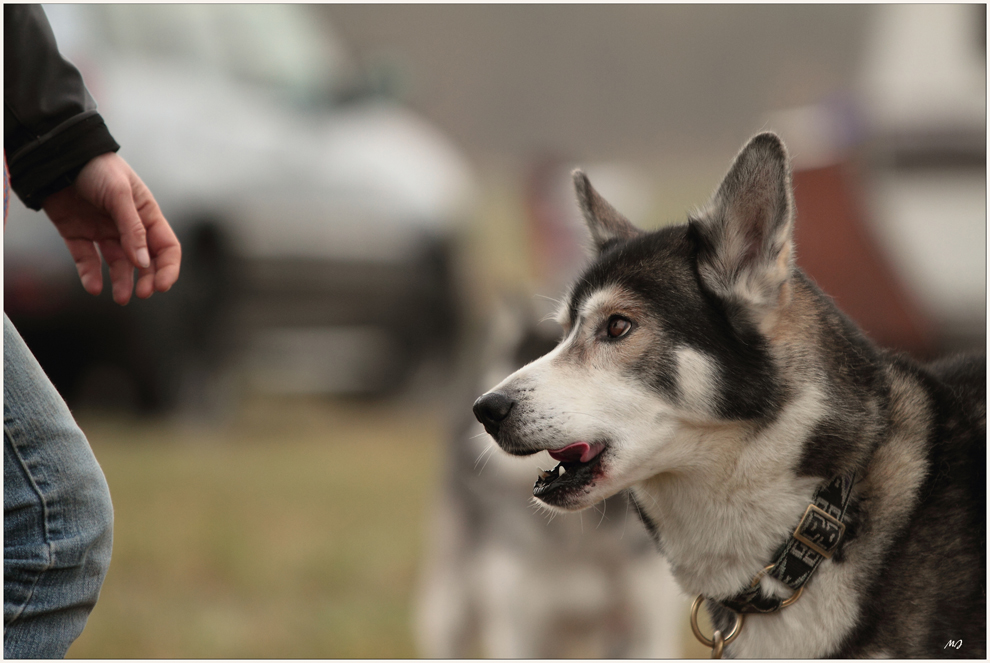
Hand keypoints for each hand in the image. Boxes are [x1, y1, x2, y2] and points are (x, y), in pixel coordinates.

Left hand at [42, 152, 180, 304]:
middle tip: (142, 294)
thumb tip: (144, 263)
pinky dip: (91, 275)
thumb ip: (133, 229)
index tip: (162, 286)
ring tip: (120, 298)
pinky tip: (93, 287)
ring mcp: (103, 232)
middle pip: (145, 261)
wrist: (58, 156)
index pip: (166, 247)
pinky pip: (87, 260)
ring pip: (118, 265)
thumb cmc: (97, 168)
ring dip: (121, 282)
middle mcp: (128, 227)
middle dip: (147, 280)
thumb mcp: (120, 194)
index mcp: (147, 215)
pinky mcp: (79, 235)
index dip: (168, 268)